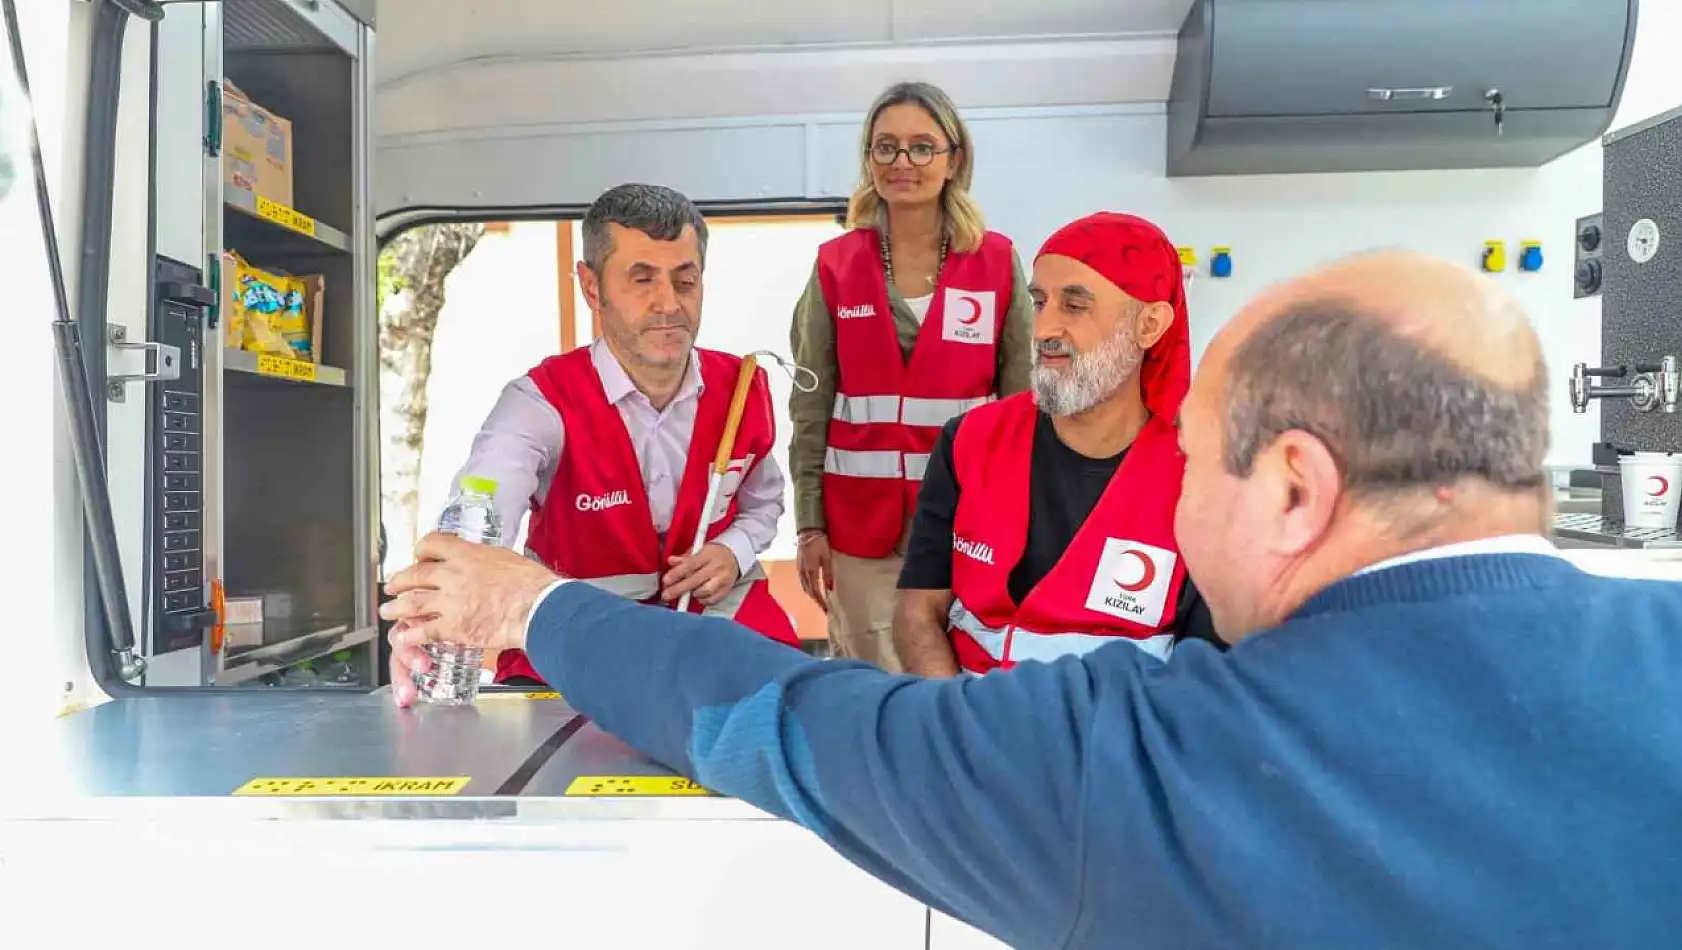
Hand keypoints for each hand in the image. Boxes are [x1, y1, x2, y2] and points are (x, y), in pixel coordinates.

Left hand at [380, 532, 560, 705]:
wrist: (538, 607)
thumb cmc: (532, 584)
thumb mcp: (507, 558)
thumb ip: (487, 561)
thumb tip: (488, 564)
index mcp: (466, 554)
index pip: (432, 544)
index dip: (420, 551)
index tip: (418, 556)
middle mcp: (452, 574)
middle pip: (415, 574)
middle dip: (399, 581)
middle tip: (392, 585)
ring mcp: (450, 601)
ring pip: (412, 603)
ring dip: (396, 608)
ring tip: (388, 612)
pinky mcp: (453, 626)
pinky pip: (424, 631)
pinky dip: (411, 635)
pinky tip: (405, 637)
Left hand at [661, 542, 740, 605]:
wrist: (734, 557)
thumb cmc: (712, 554)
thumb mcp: (699, 550)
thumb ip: (684, 558)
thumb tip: (671, 561)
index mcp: (708, 554)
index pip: (691, 565)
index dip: (677, 573)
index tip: (666, 581)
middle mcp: (717, 567)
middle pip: (695, 580)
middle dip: (679, 589)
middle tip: (666, 595)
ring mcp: (723, 579)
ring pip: (704, 592)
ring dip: (692, 594)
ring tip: (686, 592)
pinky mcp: (726, 589)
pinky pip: (711, 599)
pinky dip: (702, 600)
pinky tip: (697, 595)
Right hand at [796, 531, 832, 612]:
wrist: (808, 530)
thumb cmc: (820, 542)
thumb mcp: (827, 557)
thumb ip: (828, 573)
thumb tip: (829, 588)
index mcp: (810, 571)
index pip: (815, 591)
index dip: (820, 601)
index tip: (826, 608)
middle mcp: (803, 572)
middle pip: (808, 590)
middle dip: (816, 599)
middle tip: (823, 606)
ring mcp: (799, 568)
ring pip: (804, 586)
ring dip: (811, 594)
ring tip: (818, 599)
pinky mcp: (798, 564)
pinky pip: (802, 580)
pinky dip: (807, 587)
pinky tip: (811, 587)